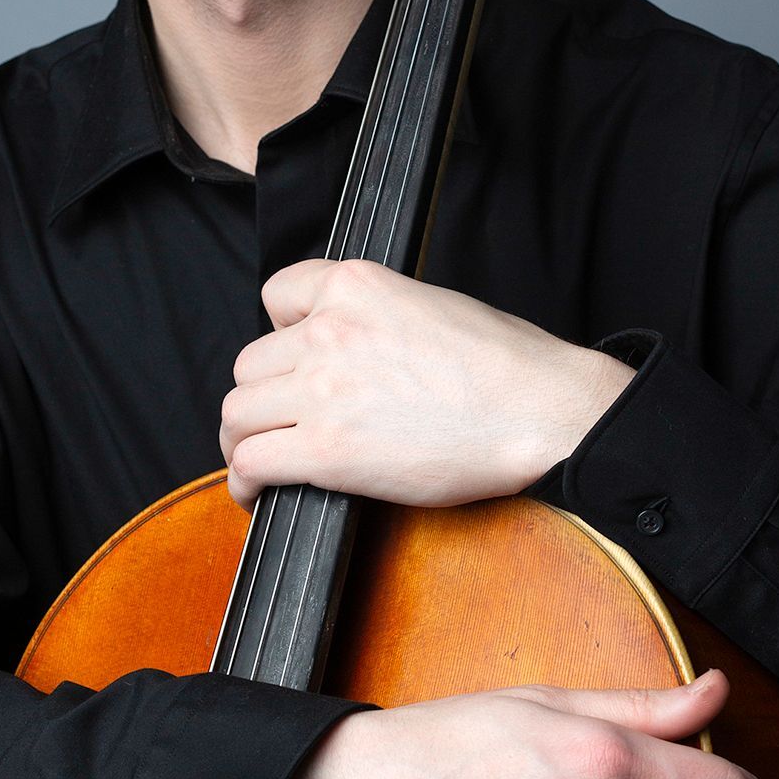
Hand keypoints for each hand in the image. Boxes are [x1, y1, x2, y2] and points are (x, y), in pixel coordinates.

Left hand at [219, 258, 634, 507]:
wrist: (540, 410)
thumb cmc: (506, 366)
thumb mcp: (430, 303)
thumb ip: (374, 316)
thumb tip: (349, 352)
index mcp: (356, 285)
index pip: (276, 294)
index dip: (279, 333)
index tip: (289, 360)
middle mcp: (329, 330)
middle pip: (250, 363)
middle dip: (262, 395)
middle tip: (280, 421)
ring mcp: (323, 389)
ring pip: (238, 412)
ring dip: (244, 438)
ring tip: (260, 457)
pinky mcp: (327, 449)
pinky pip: (251, 462)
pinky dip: (244, 482)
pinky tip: (256, 493)